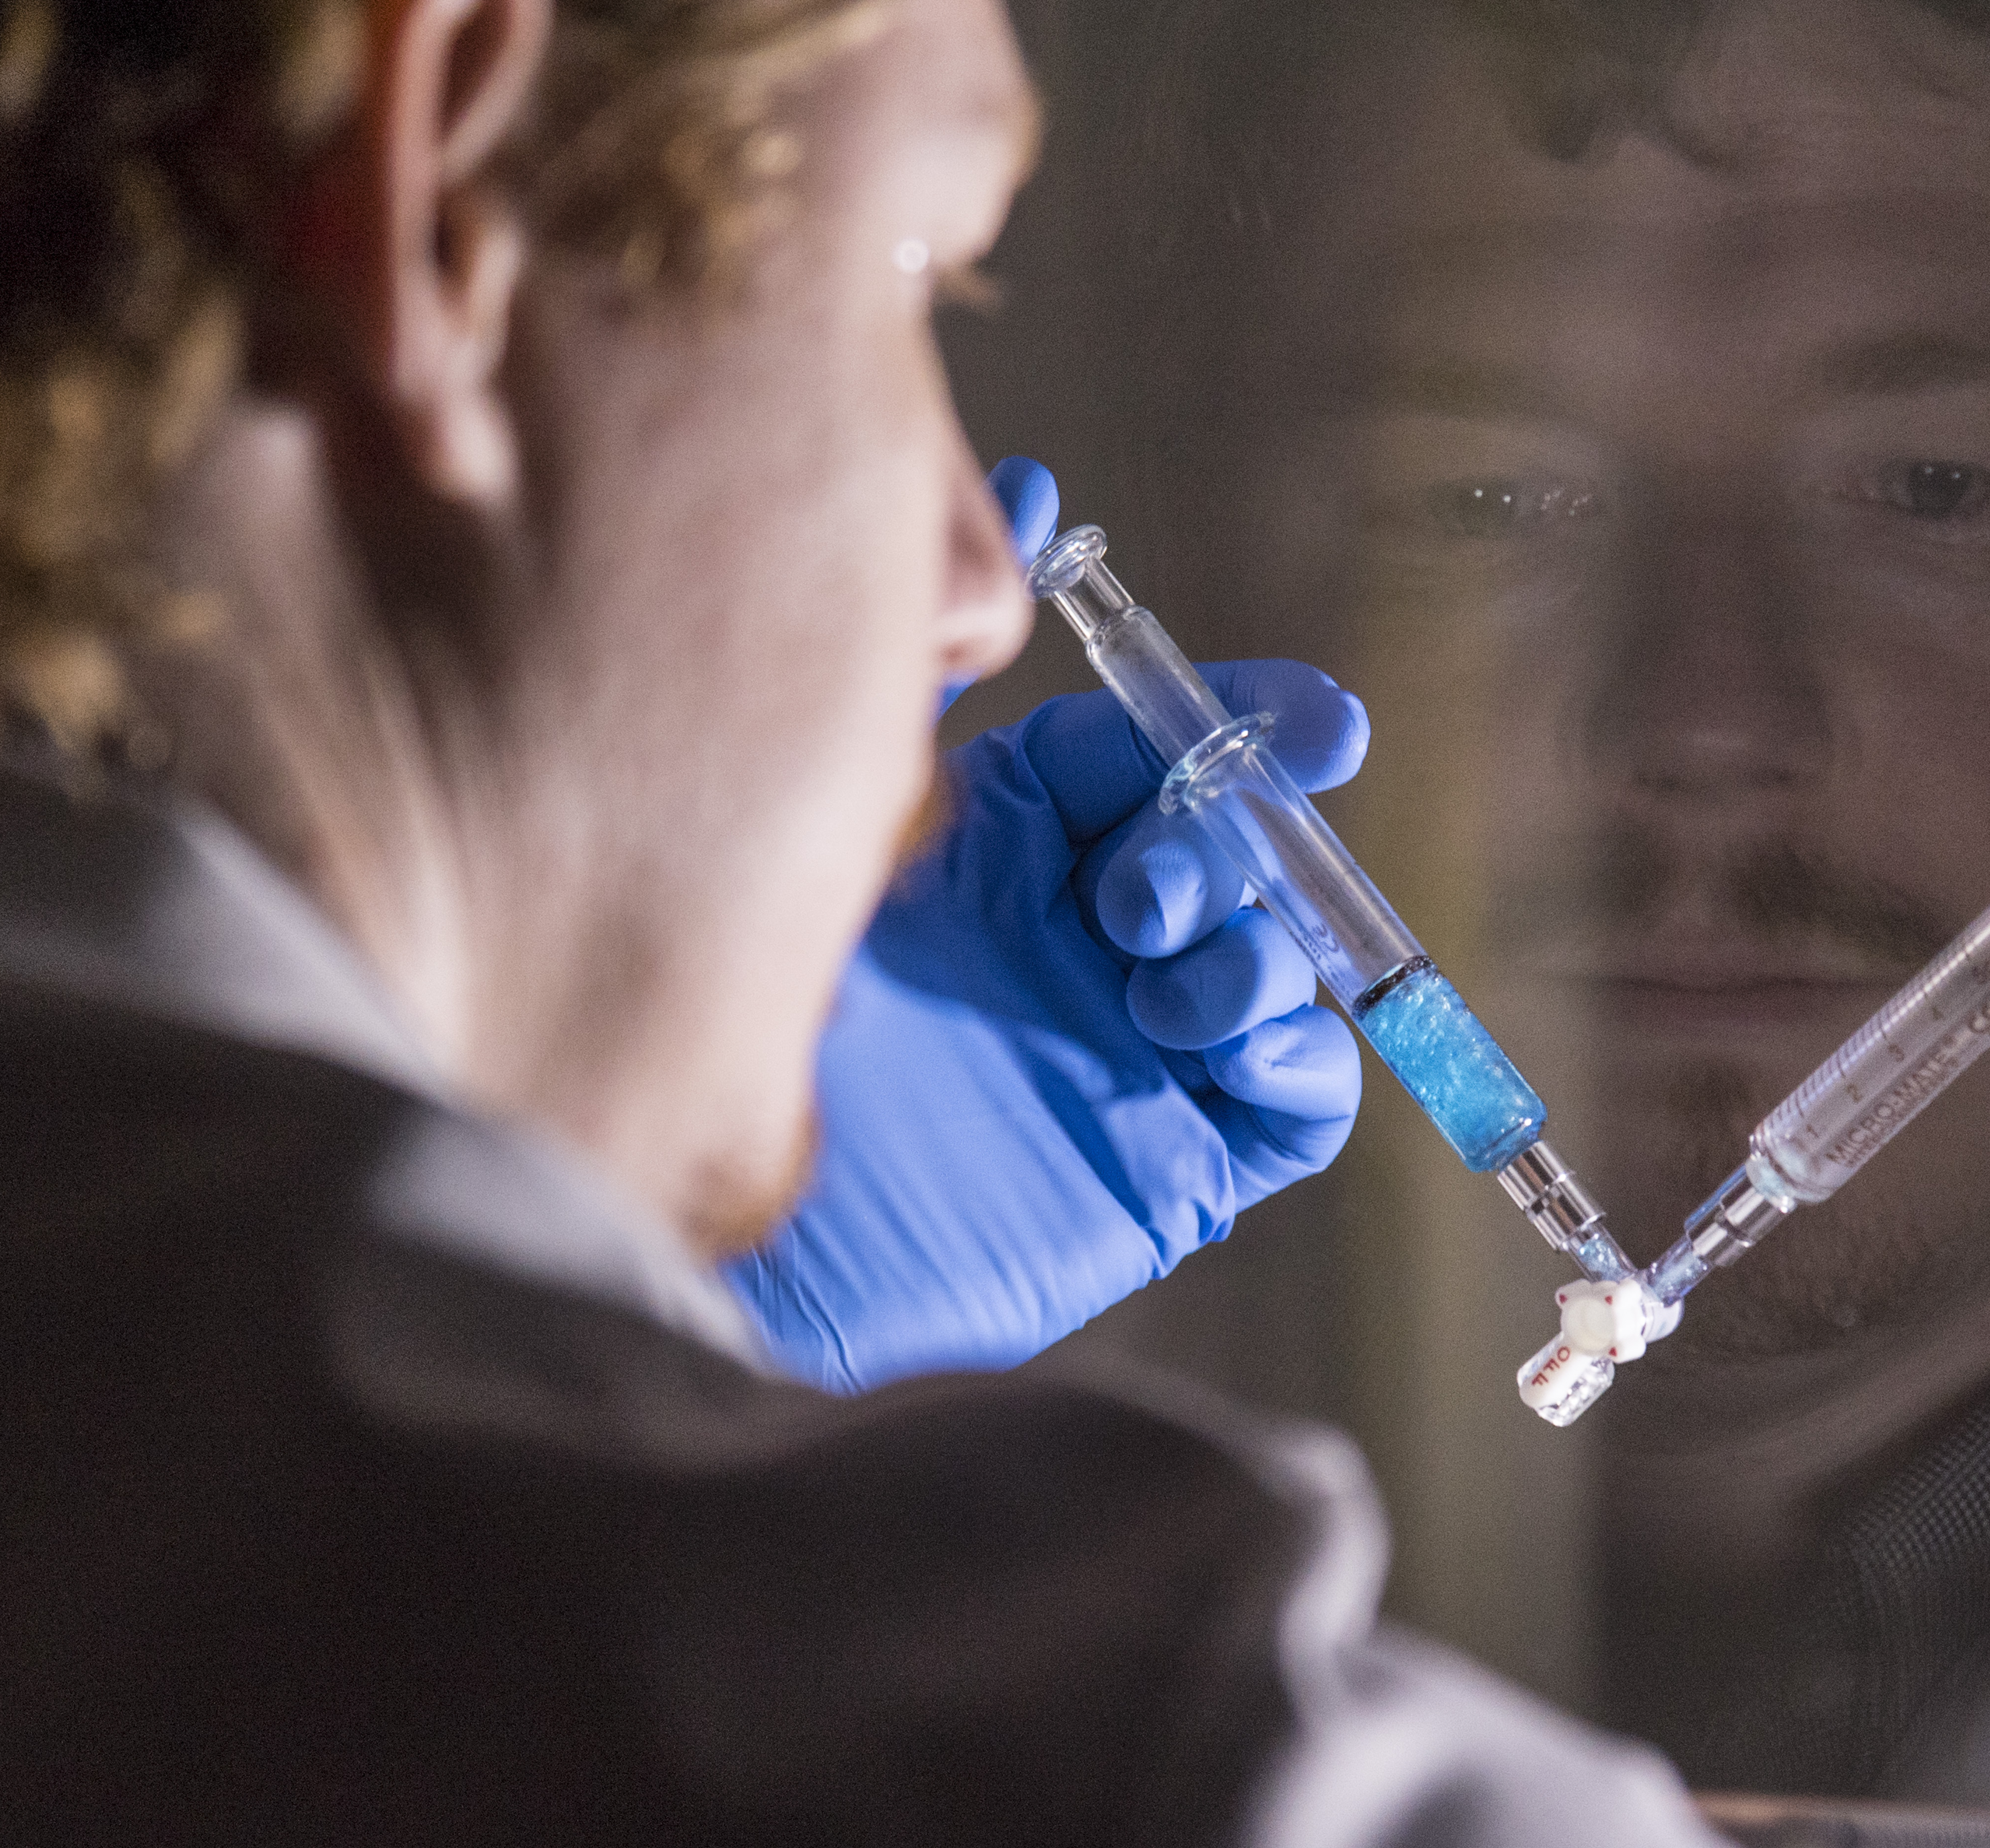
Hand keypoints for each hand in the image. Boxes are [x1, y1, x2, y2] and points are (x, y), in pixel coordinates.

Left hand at [723, 461, 1365, 1391]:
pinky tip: (1226, 1037)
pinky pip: (1295, 1100)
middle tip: (1148, 878)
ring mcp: (1133, 1048)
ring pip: (1279, 961)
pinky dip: (1296, 1056)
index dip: (1235, 725)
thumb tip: (1023, 482)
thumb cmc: (733, 1009)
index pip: (1156, 757)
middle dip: (1229, 837)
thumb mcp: (828, 801)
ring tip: (1161, 966)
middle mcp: (1085, 936)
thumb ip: (920, 661)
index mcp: (1013, 843)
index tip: (1307, 716)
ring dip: (1252, 942)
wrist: (682, 1224)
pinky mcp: (1168, 1162)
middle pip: (1231, 850)